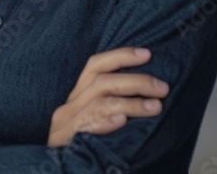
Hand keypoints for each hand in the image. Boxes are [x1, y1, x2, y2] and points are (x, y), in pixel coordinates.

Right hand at [47, 47, 168, 147]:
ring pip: (99, 103)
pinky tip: (122, 120)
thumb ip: (109, 104)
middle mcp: (69, 106)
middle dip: (136, 81)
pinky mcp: (67, 142)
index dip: (121, 56)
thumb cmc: (80, 144)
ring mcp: (66, 125)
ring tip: (155, 107)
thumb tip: (146, 93)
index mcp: (77, 96)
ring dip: (131, 103)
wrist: (54, 169)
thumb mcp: (91, 119)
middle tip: (162, 88)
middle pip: (102, 82)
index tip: (147, 54)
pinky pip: (86, 128)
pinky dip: (105, 122)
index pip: (95, 65)